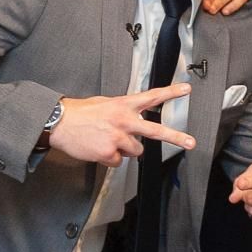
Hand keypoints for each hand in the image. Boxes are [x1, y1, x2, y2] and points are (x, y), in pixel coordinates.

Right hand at [49, 85, 194, 166]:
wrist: (60, 123)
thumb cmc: (81, 113)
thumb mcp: (106, 104)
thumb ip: (123, 111)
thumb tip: (134, 121)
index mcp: (123, 105)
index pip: (152, 96)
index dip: (170, 93)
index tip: (186, 90)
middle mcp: (124, 120)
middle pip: (155, 131)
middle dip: (175, 137)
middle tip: (191, 143)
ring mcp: (118, 138)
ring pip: (135, 151)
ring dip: (125, 149)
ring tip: (107, 140)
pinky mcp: (110, 153)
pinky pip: (118, 161)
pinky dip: (110, 158)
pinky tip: (99, 148)